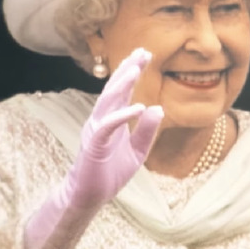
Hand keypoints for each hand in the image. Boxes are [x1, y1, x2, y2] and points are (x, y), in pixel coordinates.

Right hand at [64, 48, 163, 208]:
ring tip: (135, 69)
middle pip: (114, 89)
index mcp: (113, 120)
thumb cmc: (110, 174)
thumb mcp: (137, 152)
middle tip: (142, 51)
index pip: (123, 91)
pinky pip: (108, 126)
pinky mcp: (94, 145)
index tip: (145, 54)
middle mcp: (102, 120)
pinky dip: (122, 115)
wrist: (90, 197)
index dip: (132, 71)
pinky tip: (138, 107)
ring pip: (108, 102)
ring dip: (121, 85)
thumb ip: (147, 132)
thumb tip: (159, 108)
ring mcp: (97, 131)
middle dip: (127, 69)